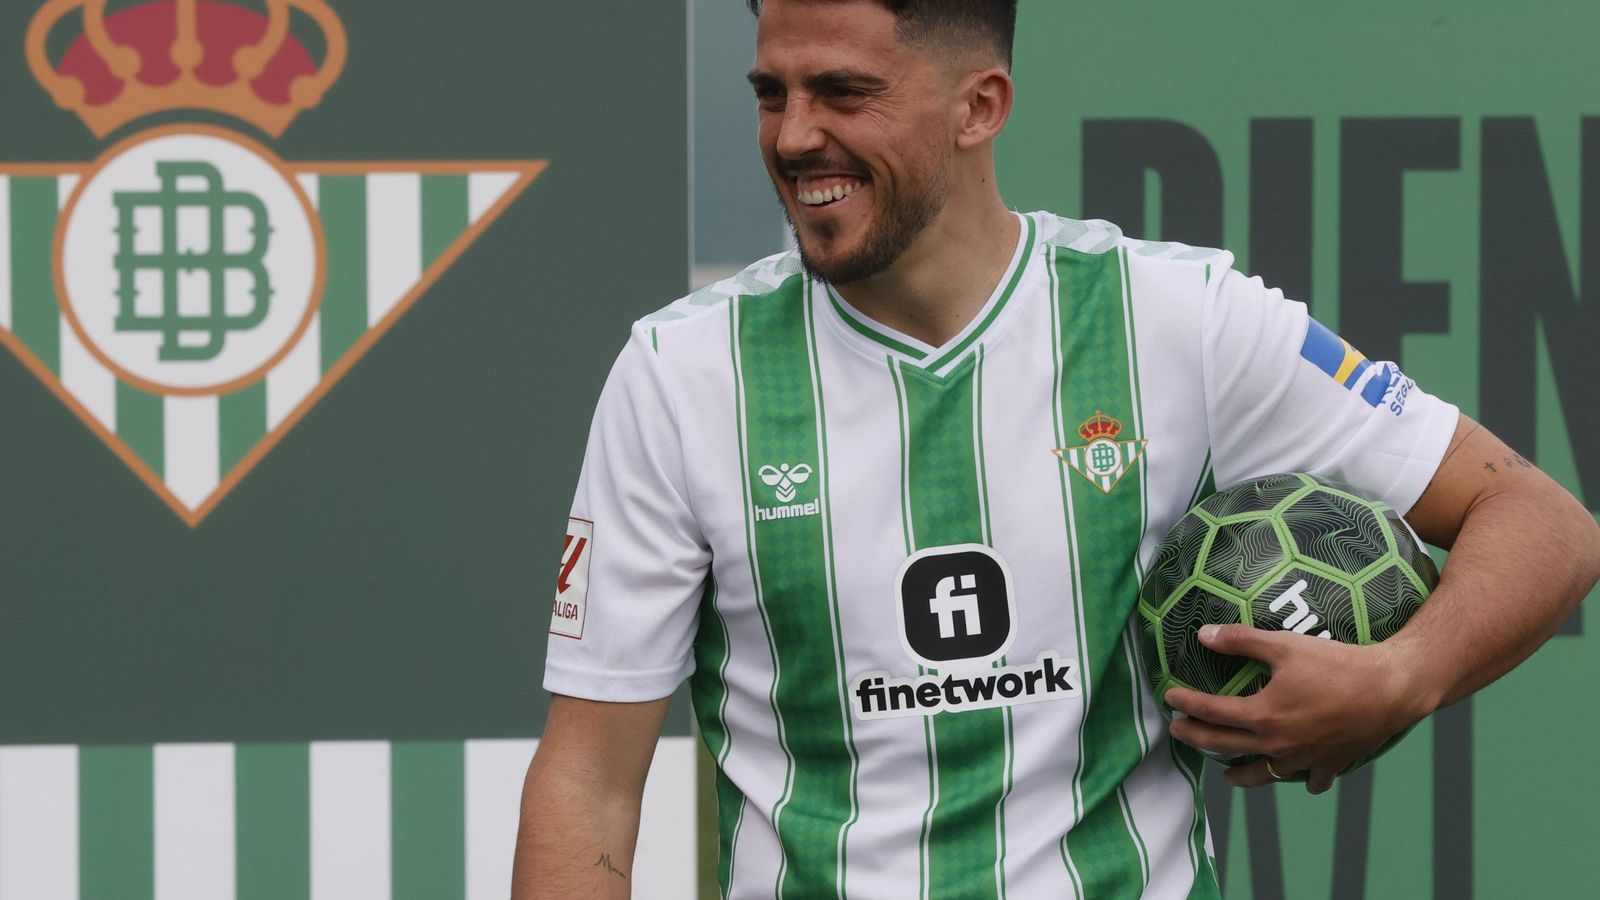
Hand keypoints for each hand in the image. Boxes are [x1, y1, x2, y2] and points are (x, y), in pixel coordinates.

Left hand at [1162, 624, 1437, 794]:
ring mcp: (1305, 758)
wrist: (1392, 687)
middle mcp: (1279, 744)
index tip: (1170, 699)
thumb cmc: (1337, 663)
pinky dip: (1301, 778)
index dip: (1187, 704)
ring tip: (1228, 773)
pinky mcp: (1331, 763)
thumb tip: (1203, 635)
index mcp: (1263, 715)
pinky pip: (1311, 779)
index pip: (1212, 713)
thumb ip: (1240, 640)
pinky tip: (1296, 774)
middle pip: (1226, 747)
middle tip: (1178, 732)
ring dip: (1242, 774)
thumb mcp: (1284, 644)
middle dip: (1197, 739)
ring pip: (1265, 774)